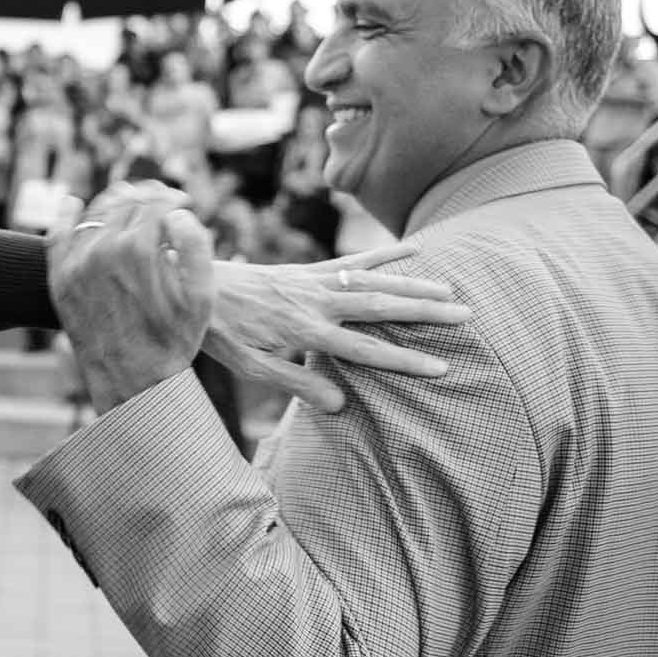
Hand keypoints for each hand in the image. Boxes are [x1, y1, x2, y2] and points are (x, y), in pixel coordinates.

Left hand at [46, 183, 214, 411]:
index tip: (182, 201)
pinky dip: (65, 215)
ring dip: (113, 202)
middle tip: (158, 198)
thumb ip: (197, 245)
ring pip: (92, 214)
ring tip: (128, 201)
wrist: (133, 383)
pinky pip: (56, 236)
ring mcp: (76, 265)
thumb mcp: (202, 296)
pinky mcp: (60, 280)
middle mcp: (101, 251)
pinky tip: (73, 204)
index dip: (171, 197)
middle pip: (124, 204)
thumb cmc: (173, 341)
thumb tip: (178, 213)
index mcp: (137, 250)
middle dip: (146, 196)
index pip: (154, 203)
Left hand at [203, 245, 471, 412]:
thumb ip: (296, 383)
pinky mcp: (305, 270)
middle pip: (379, 307)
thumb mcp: (251, 367)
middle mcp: (314, 303)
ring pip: (371, 281)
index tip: (441, 369)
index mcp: (304, 331)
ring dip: (412, 285)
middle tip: (465, 315)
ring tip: (451, 290)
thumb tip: (342, 405)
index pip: (364, 350)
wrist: (192, 288)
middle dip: (424, 312)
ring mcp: (311, 282)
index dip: (404, 361)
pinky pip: (349, 261)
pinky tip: (413, 251)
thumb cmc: (220, 335)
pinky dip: (382, 256)